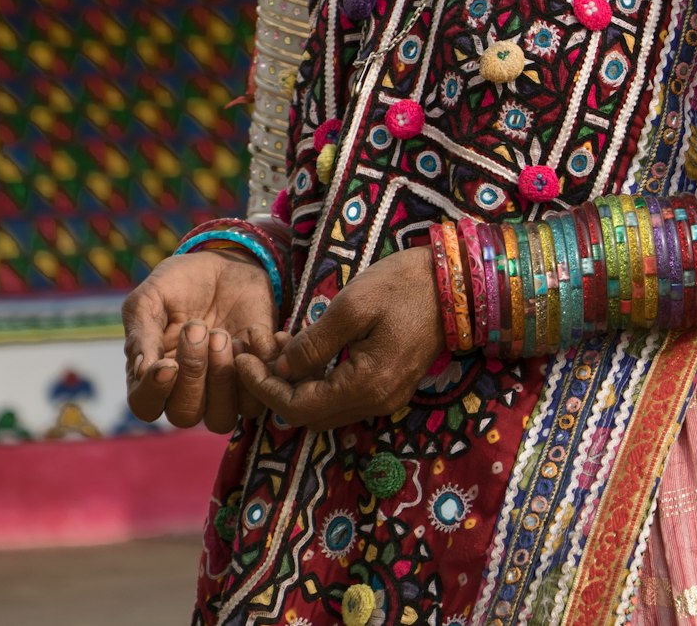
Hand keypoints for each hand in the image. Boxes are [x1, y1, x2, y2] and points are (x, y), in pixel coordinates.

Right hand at [122, 250, 277, 431]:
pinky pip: (256, 400)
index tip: (168, 365)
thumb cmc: (182, 282)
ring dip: (222, 379)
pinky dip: (255, 367)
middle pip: (184, 415)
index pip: (146, 406)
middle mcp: (184, 390)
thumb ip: (141, 331)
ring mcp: (220, 390)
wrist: (228, 264)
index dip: (154, 392)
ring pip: (220, 418)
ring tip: (222, 335)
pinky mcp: (252, 380)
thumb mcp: (152, 296)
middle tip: (197, 328)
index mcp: (152, 374)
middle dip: (193, 372)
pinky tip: (250, 332)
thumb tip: (140, 370)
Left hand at [235, 246, 443, 431]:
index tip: (241, 359)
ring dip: (294, 383)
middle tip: (254, 352)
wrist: (456, 283)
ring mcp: (385, 398)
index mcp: (365, 386)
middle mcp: (375, 403)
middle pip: (308, 414)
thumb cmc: (403, 286)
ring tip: (275, 345)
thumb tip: (281, 369)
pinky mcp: (389, 385)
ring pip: (324, 407)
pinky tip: (304, 349)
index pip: (298, 407)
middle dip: (274, 387)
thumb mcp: (352, 305)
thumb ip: (314, 343)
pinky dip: (316, 379)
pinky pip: (342, 395)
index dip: (263, 387)